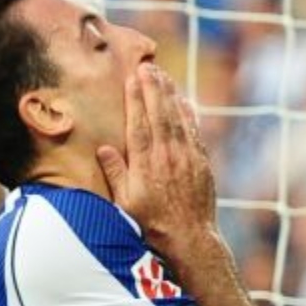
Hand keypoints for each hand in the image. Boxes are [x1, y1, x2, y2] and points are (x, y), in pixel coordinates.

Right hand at [96, 62, 217, 252]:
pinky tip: (184, 100)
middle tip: (148, 66)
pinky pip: (194, 131)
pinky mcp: (201, 163)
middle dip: (153, 88)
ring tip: (163, 76)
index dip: (136, 98)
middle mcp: (167, 156)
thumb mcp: (125, 203)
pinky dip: (188, 113)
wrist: (189, 239)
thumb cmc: (151, 224)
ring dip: (170, 95)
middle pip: (160, 114)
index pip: (139, 123)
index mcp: (145, 164)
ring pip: (178, 118)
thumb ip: (115, 174)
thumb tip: (104, 148)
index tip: (133, 77)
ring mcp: (187, 157)